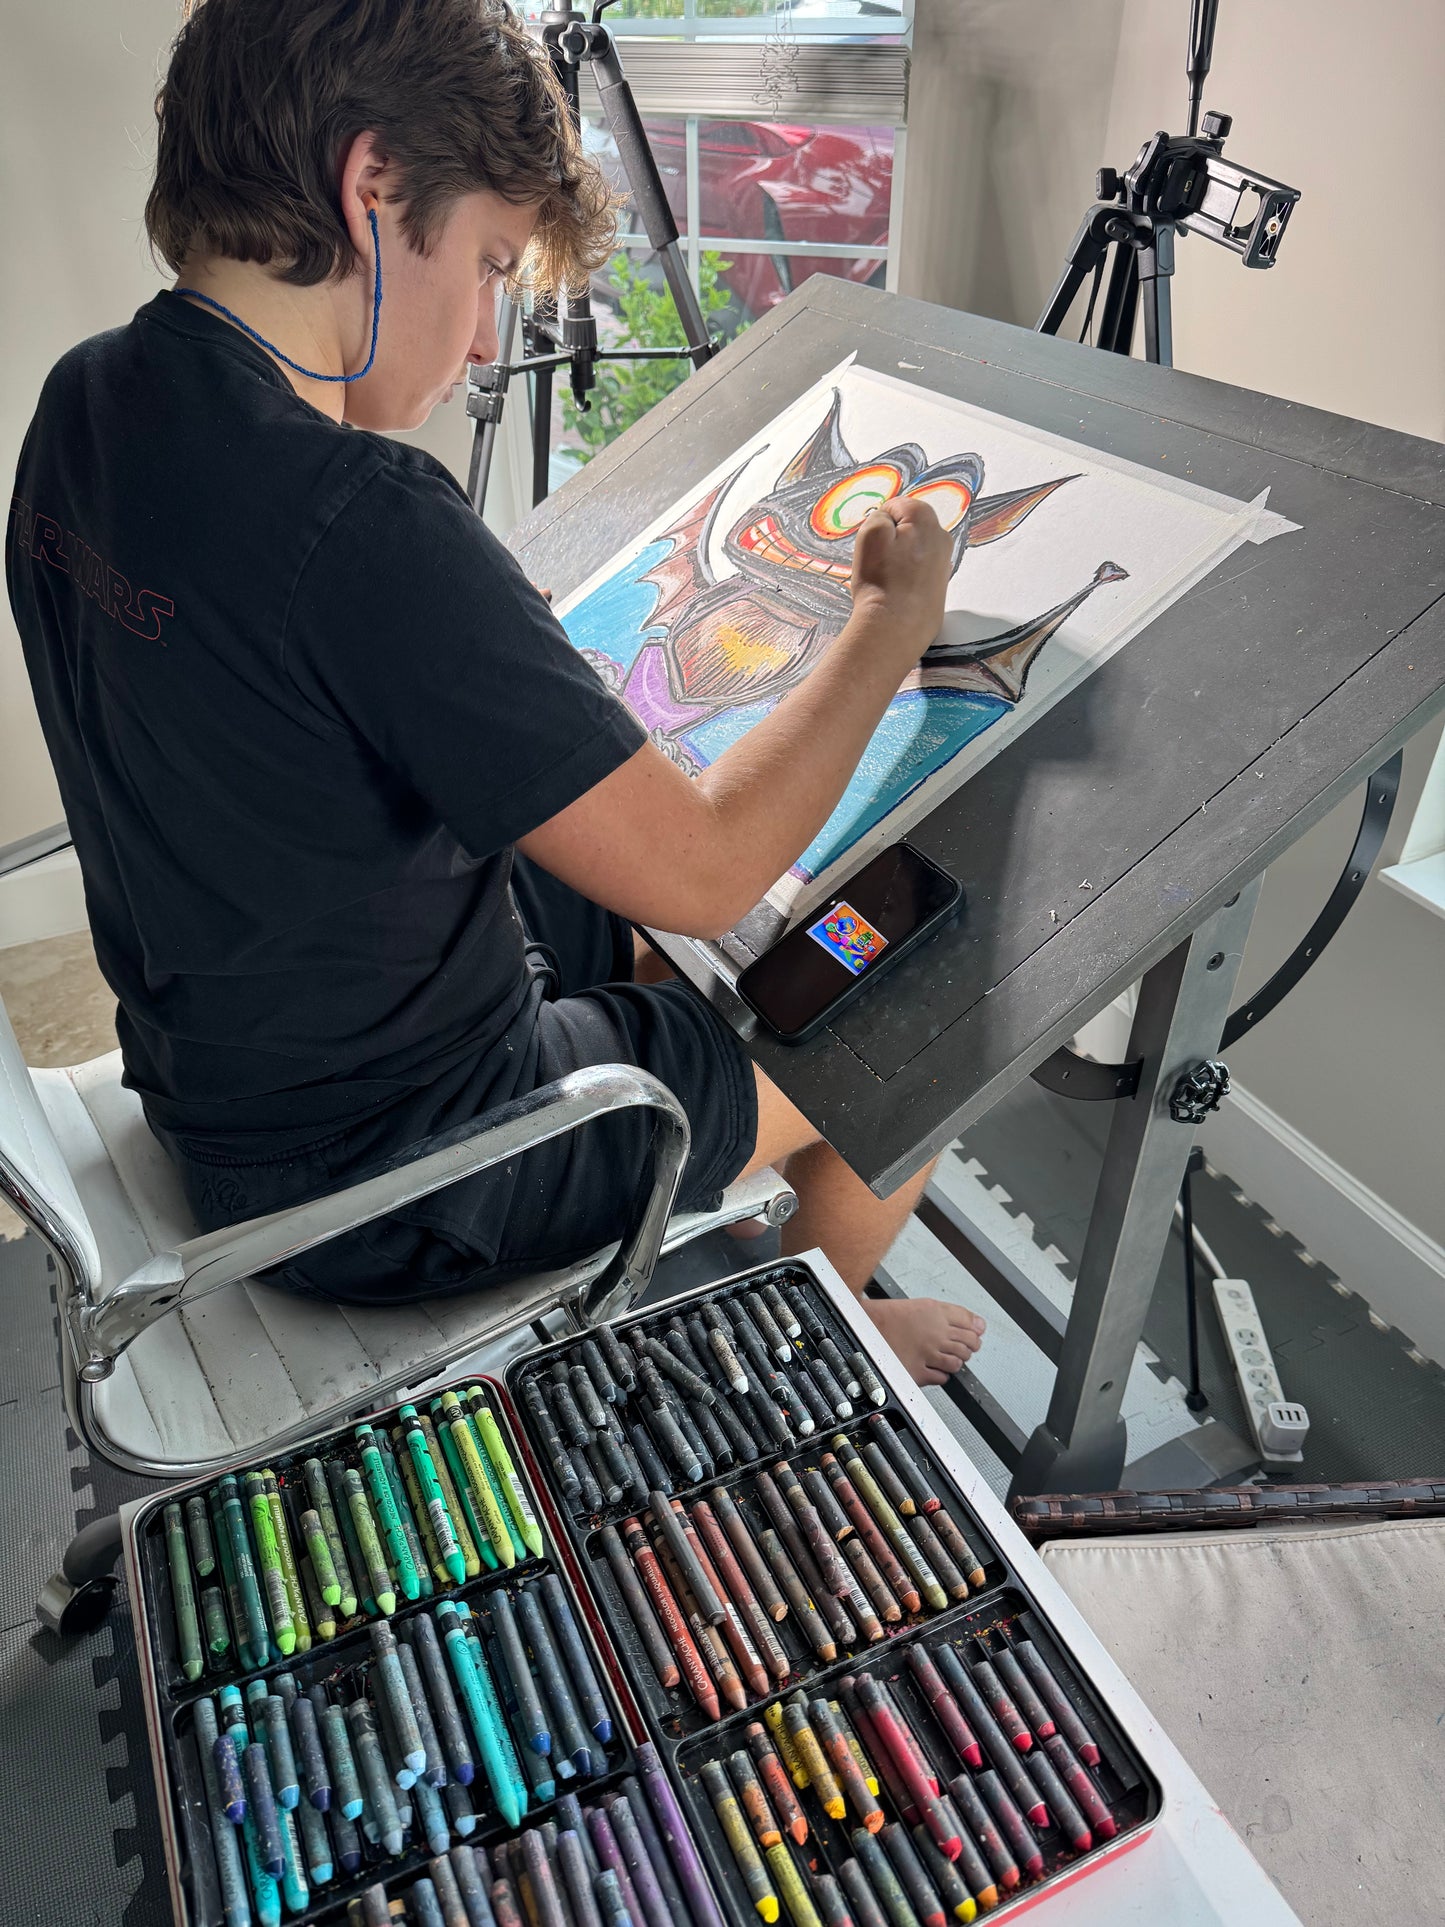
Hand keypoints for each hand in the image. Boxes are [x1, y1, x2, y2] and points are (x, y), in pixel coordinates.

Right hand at [848, 497, 951, 659]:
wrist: (896, 627)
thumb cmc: (881, 582)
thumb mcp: (870, 534)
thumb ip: (880, 515)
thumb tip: (888, 520)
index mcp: (925, 518)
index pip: (897, 506)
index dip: (879, 522)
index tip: (874, 543)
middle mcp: (941, 536)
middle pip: (910, 527)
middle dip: (892, 538)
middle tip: (879, 560)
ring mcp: (944, 562)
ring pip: (915, 549)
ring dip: (900, 557)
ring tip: (887, 577)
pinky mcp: (941, 584)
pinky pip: (920, 570)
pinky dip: (908, 575)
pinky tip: (897, 589)